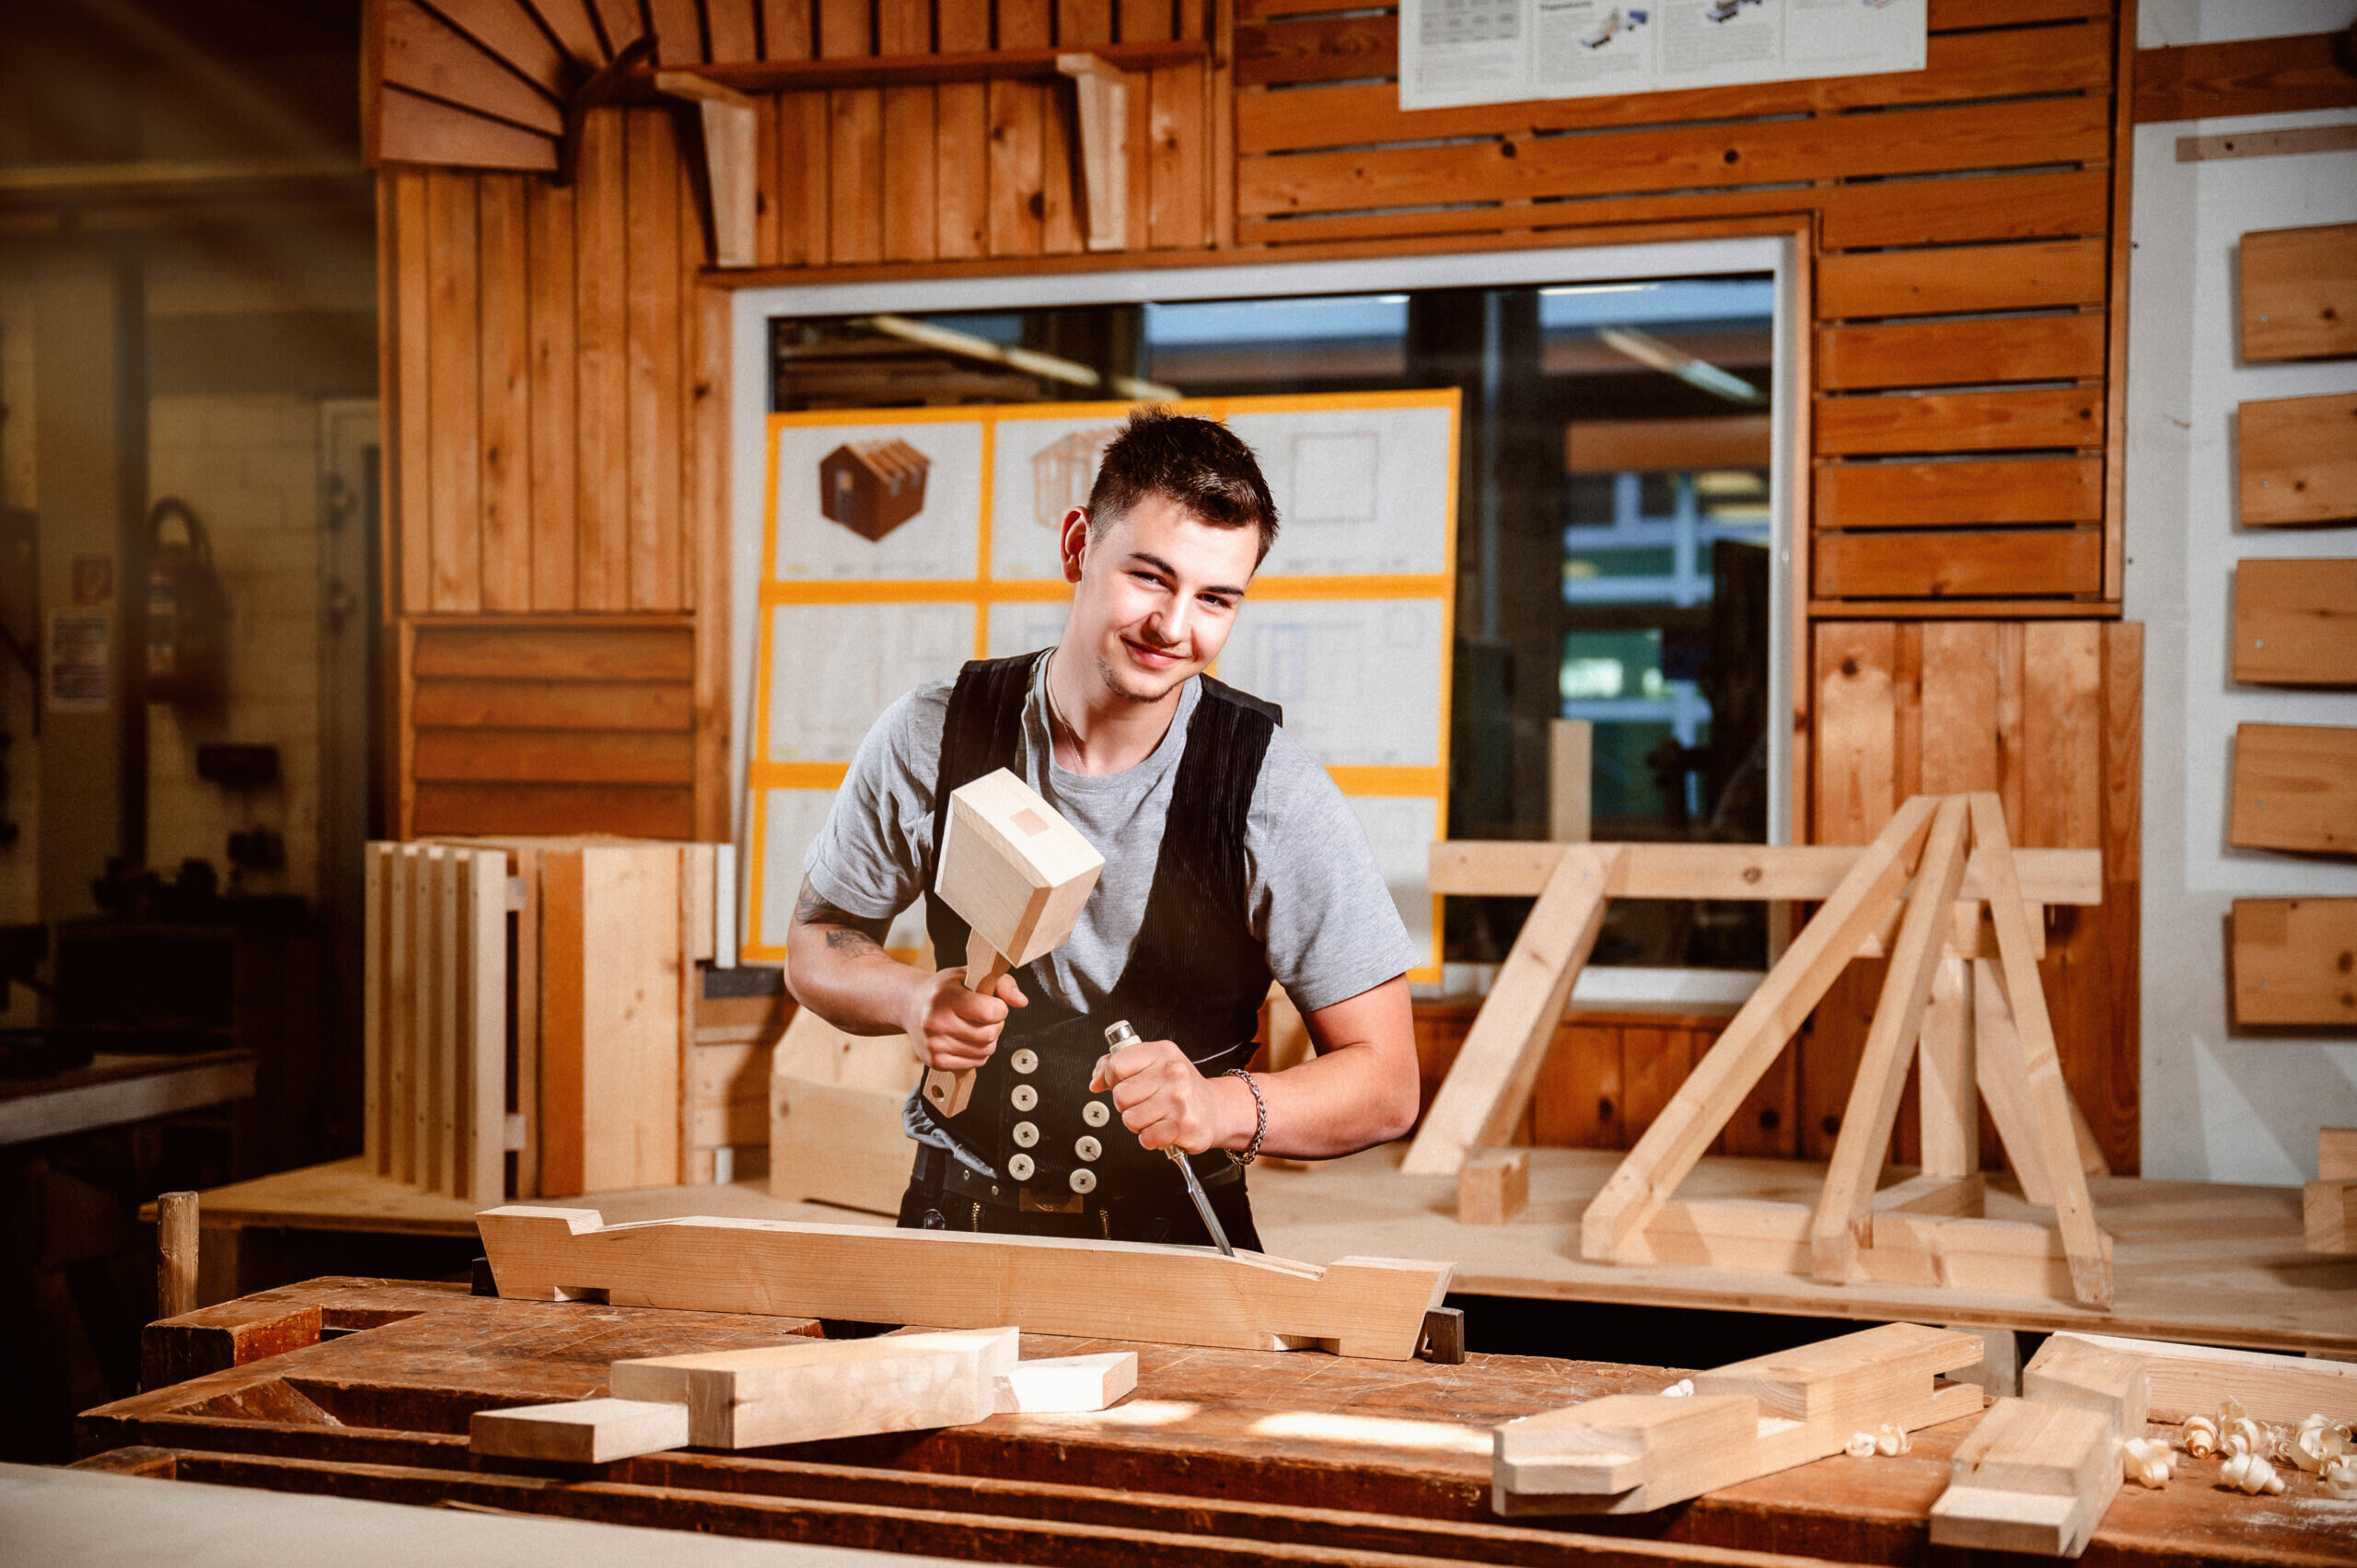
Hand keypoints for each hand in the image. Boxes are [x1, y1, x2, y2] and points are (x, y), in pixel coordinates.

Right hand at [906, 965, 1026, 1070]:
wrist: (911, 1005)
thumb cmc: (946, 989)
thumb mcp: (971, 975)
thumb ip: (1002, 983)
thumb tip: (1021, 1001)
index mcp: (944, 996)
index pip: (989, 1012)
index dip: (999, 1008)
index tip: (992, 1003)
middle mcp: (935, 1021)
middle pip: (989, 1035)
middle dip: (996, 1025)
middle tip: (985, 1016)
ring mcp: (933, 1044)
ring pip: (985, 1051)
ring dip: (988, 1040)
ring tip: (974, 1026)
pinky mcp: (934, 1062)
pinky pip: (975, 1063)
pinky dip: (978, 1053)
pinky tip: (966, 1039)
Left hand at [1090, 1036, 1228, 1154]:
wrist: (1216, 1109)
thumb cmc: (1181, 1088)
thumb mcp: (1153, 1064)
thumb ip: (1118, 1066)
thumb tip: (1096, 1080)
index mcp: (1162, 1052)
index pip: (1116, 1064)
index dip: (1111, 1078)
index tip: (1121, 1082)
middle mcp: (1172, 1073)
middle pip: (1120, 1095)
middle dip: (1127, 1105)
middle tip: (1145, 1102)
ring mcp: (1179, 1099)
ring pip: (1130, 1119)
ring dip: (1139, 1124)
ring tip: (1156, 1115)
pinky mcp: (1182, 1124)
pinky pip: (1145, 1138)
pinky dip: (1150, 1138)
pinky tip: (1163, 1128)